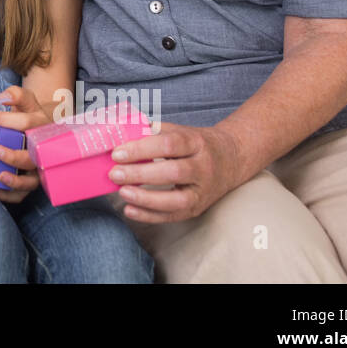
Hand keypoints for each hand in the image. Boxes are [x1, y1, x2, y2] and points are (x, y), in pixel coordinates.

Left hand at [0, 85, 47, 203]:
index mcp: (41, 127)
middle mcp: (42, 150)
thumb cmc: (31, 117)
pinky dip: (8, 195)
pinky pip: (22, 195)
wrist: (44, 133)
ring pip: (30, 181)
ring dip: (15, 180)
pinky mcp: (31, 182)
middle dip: (13, 156)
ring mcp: (38, 169)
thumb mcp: (27, 102)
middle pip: (31, 157)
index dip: (10, 121)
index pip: (28, 124)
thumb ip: (17, 95)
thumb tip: (4, 97)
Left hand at [109, 122, 245, 222]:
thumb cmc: (196, 144)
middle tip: (115, 173)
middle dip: (140, 173)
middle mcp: (203, 167)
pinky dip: (150, 215)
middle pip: (173, 172)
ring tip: (122, 192)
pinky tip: (129, 210)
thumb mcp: (180, 131)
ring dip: (146, 198)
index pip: (168, 144)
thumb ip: (153, 132)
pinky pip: (174, 216)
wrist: (231, 160)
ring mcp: (202, 191)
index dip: (142, 149)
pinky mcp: (197, 208)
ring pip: (177, 199)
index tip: (117, 153)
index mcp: (196, 143)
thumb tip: (119, 133)